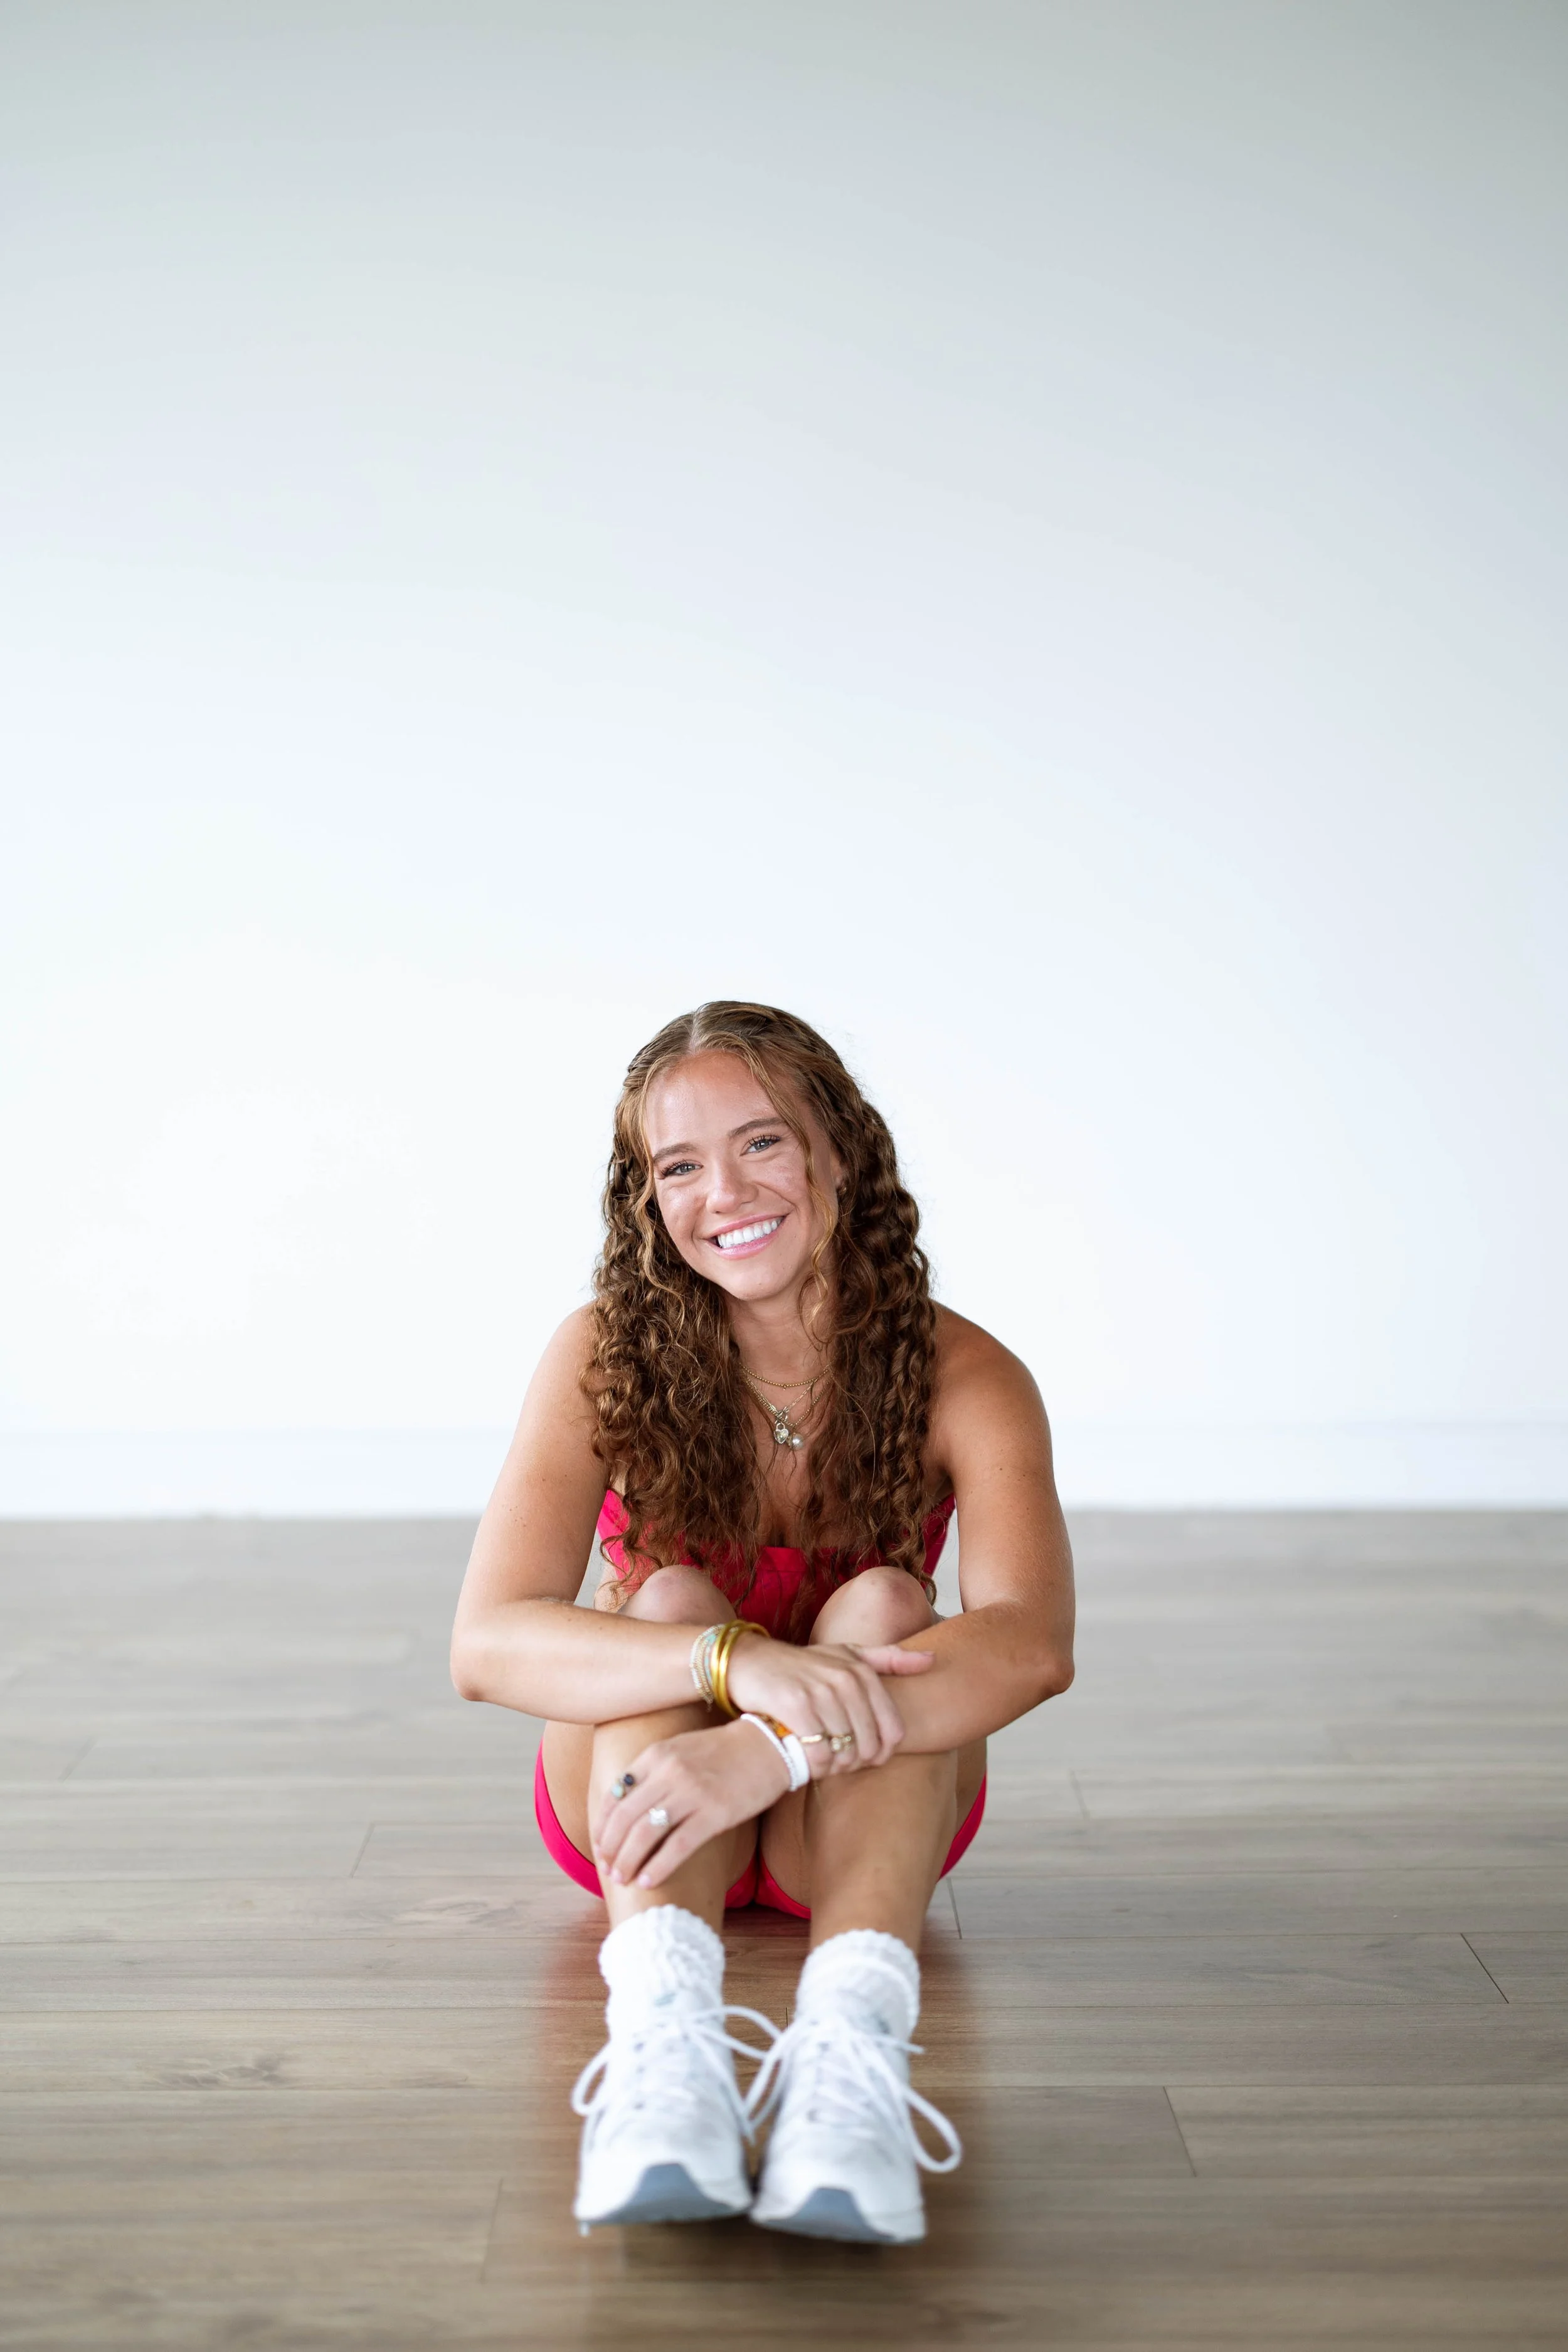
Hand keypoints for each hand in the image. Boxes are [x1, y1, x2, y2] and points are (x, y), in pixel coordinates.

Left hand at [593, 1719, 789, 1888]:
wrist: (768, 1745)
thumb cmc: (723, 1751)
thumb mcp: (680, 1749)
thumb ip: (651, 1771)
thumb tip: (621, 1804)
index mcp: (656, 1754)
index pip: (616, 1794)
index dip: (603, 1825)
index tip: (599, 1846)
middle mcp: (669, 1772)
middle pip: (626, 1818)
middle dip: (611, 1848)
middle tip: (608, 1869)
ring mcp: (692, 1793)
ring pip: (646, 1834)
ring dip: (628, 1861)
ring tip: (623, 1879)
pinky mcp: (714, 1814)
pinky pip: (677, 1846)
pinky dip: (658, 1867)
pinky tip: (648, 1881)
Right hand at [725, 1636, 933, 1770]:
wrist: (750, 1663)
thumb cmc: (804, 1665)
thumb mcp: (847, 1654)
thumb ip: (890, 1659)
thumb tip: (933, 1659)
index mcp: (863, 1671)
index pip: (893, 1732)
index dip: (881, 1754)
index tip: (863, 1757)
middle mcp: (845, 1680)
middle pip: (870, 1747)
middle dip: (857, 1763)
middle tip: (838, 1763)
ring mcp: (820, 1692)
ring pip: (845, 1753)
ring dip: (835, 1767)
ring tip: (822, 1762)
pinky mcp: (795, 1707)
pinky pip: (819, 1754)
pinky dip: (816, 1766)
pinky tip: (807, 1761)